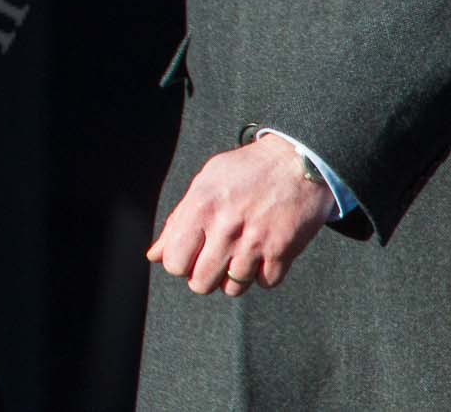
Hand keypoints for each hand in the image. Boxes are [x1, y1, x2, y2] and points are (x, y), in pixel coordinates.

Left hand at [147, 134, 336, 296]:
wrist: (295, 162)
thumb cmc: (245, 171)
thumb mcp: (203, 184)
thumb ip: (177, 221)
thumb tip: (154, 255)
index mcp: (201, 208)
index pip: (174, 262)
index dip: (178, 264)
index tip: (188, 256)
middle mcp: (226, 227)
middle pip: (201, 283)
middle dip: (203, 277)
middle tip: (212, 261)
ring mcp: (255, 241)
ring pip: (232, 288)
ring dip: (233, 278)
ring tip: (237, 256)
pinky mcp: (283, 251)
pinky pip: (265, 283)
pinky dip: (262, 275)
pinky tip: (261, 256)